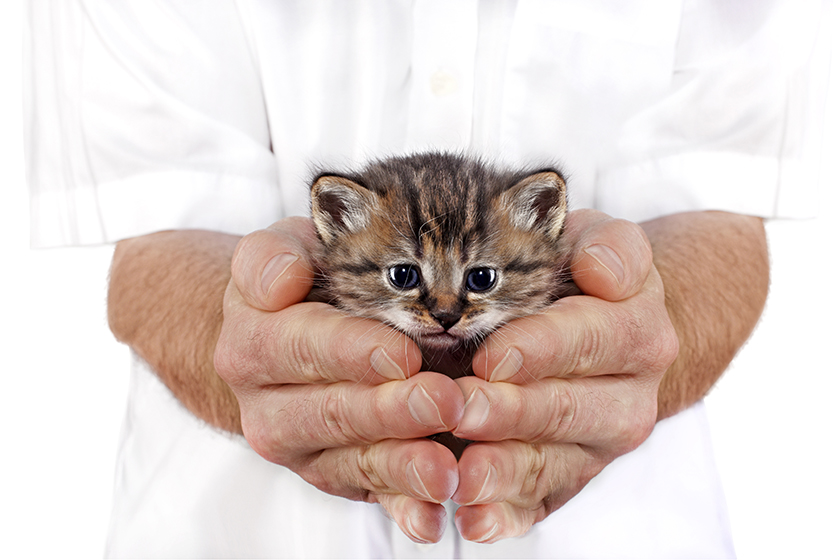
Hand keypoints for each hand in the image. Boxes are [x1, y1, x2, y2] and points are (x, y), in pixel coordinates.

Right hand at [214, 217, 465, 542]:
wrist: (280, 341)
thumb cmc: (297, 286)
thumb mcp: (278, 250)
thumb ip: (271, 257)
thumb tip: (281, 282)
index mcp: (254, 344)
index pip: (303, 346)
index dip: (352, 351)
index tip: (404, 354)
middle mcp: (269, 407)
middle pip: (334, 411)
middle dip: (392, 410)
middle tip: (446, 402)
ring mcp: (303, 448)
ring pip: (353, 461)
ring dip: (402, 467)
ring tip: (446, 470)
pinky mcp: (335, 473)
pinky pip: (369, 496)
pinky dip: (402, 509)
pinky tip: (431, 519)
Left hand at [449, 209, 679, 541]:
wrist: (611, 333)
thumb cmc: (586, 278)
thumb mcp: (603, 240)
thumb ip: (610, 245)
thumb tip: (603, 271)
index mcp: (636, 331)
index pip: (589, 339)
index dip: (540, 349)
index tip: (493, 355)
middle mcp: (626, 396)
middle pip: (567, 408)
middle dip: (510, 411)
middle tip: (459, 409)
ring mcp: (598, 444)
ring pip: (552, 462)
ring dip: (504, 472)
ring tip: (462, 476)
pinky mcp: (570, 475)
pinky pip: (542, 502)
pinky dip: (507, 515)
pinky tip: (475, 521)